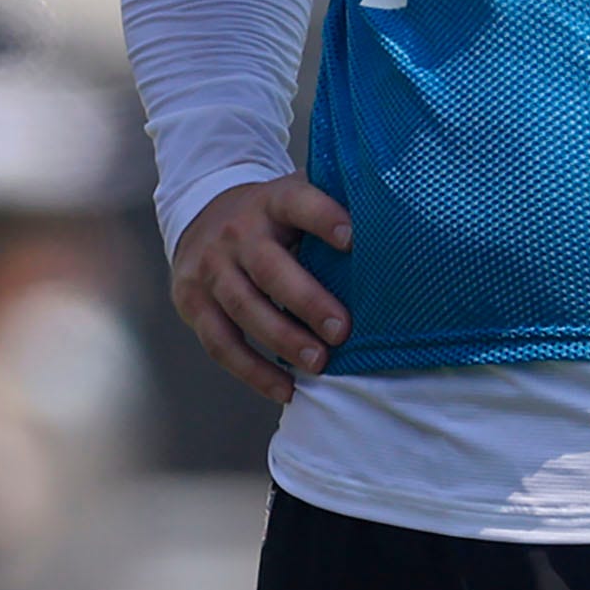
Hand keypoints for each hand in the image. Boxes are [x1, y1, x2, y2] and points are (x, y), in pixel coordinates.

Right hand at [167, 175, 353, 403]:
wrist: (199, 214)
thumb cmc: (269, 219)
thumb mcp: (293, 200)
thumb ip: (331, 213)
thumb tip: (396, 241)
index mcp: (270, 202)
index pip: (296, 202)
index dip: (323, 217)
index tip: (352, 239)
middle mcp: (236, 233)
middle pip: (269, 268)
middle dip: (307, 301)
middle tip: (342, 332)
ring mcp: (210, 268)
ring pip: (243, 307)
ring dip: (282, 340)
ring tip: (319, 364)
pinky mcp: (192, 301)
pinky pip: (221, 342)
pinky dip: (252, 371)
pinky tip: (284, 389)